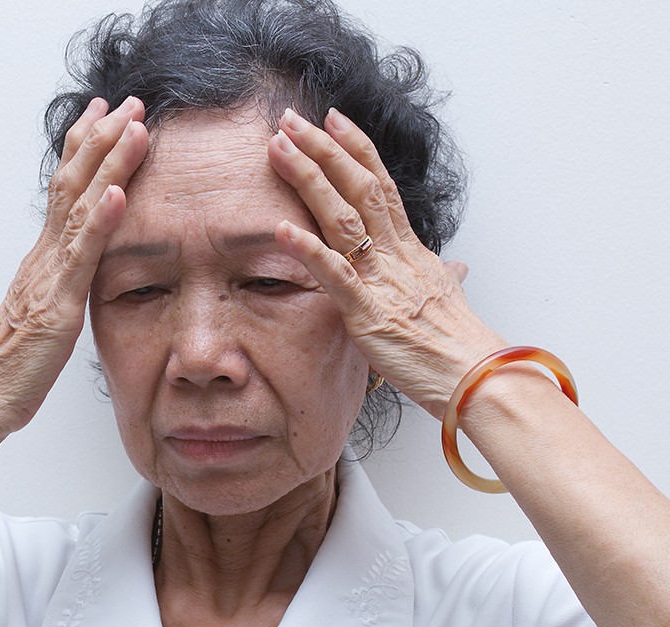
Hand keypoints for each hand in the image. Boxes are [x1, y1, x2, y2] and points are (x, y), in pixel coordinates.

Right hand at [0, 96, 148, 434]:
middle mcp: (45, 255)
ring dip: (109, 162)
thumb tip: (75, 268)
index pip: (65, 188)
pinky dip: (101, 220)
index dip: (85, 147)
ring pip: (80, 206)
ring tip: (134, 126)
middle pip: (73, 182)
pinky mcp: (59, 302)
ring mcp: (51, 275)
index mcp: (44, 257)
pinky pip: (81, 254)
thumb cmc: (14, 363)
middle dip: (103, 137)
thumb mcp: (46, 312)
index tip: (105, 113)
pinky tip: (119, 192)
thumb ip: (59, 283)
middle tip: (128, 101)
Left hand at [266, 108, 502, 418]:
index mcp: (410, 250)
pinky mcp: (367, 313)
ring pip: (342, 216)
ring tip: (278, 149)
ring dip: (308, 180)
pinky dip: (307, 250)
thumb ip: (445, 277)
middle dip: (322, 149)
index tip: (331, 118)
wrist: (477, 379)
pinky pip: (334, 275)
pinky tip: (280, 229)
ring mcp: (382, 280)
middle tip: (289, 119)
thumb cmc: (459, 346)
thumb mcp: (450, 301)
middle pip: (358, 186)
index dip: (355, 148)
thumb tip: (457, 266)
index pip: (381, 184)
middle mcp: (396, 255)